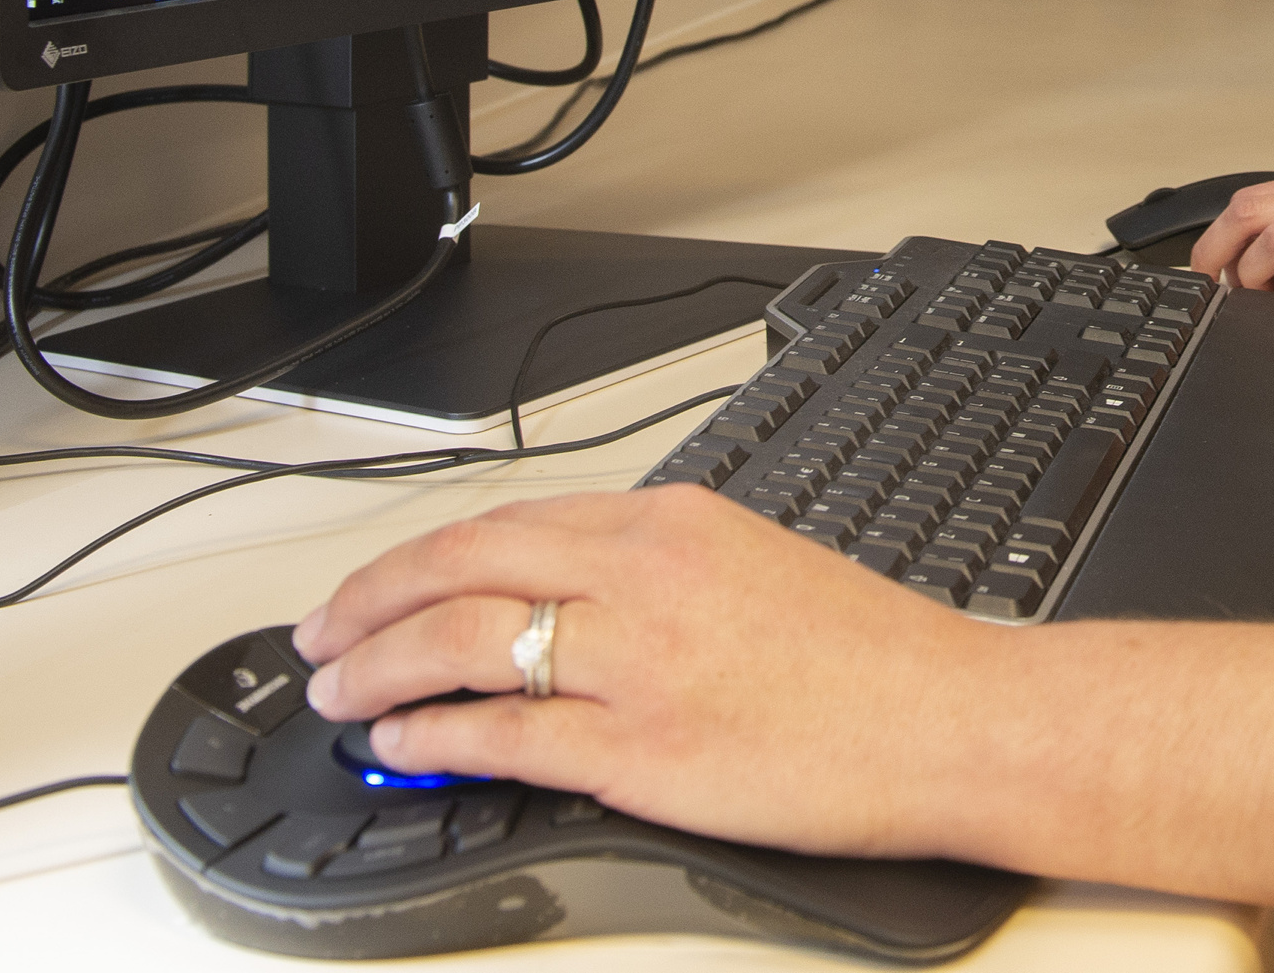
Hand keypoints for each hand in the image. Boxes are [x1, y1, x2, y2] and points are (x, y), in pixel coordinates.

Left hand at [294, 487, 1002, 859]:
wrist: (955, 719)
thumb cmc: (880, 659)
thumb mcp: (761, 565)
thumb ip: (660, 573)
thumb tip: (574, 601)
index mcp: (673, 522)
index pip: (509, 522)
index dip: (420, 555)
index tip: (378, 582)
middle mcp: (644, 577)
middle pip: (462, 565)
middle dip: (369, 598)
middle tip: (318, 632)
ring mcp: (638, 663)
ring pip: (463, 642)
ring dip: (379, 666)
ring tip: (337, 691)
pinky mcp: (643, 751)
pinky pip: (503, 735)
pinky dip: (433, 736)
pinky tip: (401, 744)